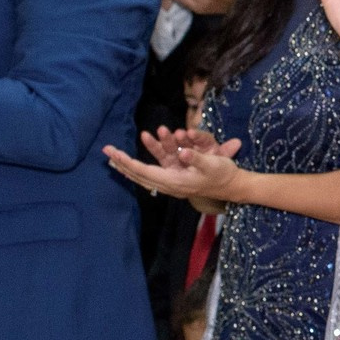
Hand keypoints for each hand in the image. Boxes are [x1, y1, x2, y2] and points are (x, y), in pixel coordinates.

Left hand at [104, 132, 245, 203]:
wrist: (232, 187)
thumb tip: (183, 152)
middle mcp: (169, 184)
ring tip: (114, 157)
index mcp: (175, 181)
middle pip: (140, 175)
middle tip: (107, 152)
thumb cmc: (222, 174)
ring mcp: (170, 183)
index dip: (129, 162)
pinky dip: (138, 169)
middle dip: (122, 163)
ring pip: (144, 174)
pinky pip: (150, 174)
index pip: (145, 172)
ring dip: (129, 165)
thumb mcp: (213, 164)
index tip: (114, 154)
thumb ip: (197, 158)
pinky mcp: (174, 180)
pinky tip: (131, 165)